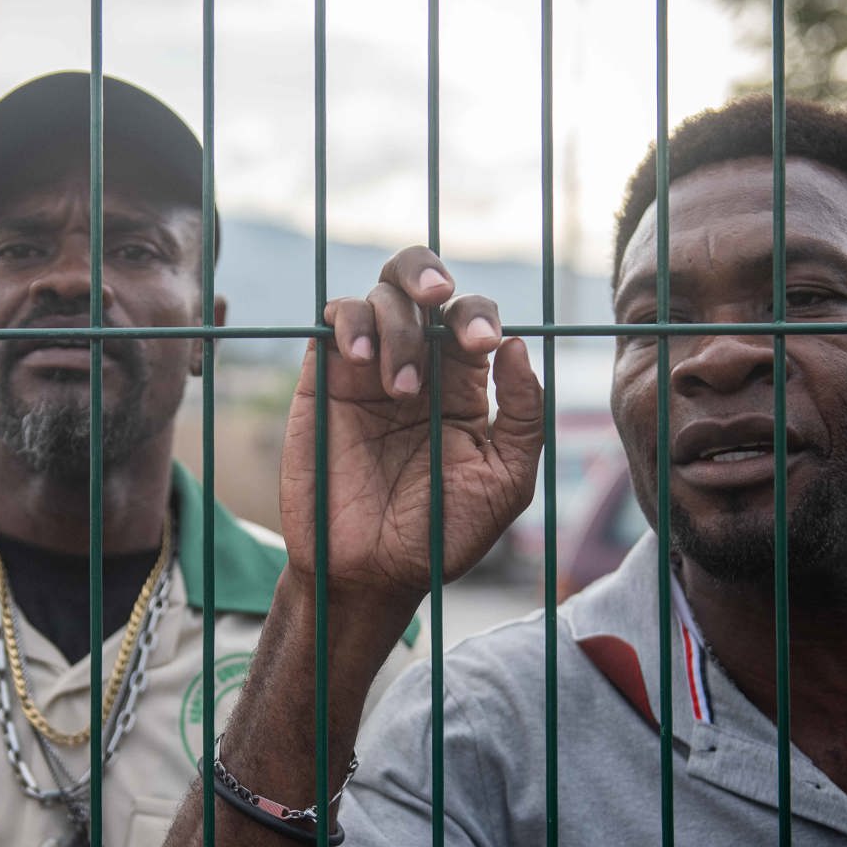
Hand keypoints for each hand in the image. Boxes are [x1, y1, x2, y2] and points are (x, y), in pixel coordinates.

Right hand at [282, 247, 543, 607]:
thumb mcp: (505, 481)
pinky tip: (361, 361)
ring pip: (377, 298)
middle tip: (437, 296)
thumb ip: (523, 415)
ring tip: (399, 388)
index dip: (477, 316)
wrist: (370, 573)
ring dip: (396, 325)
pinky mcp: (323, 381)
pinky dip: (348, 323)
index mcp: (462, 386)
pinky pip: (331, 323)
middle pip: (418, 284)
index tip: (482, 347)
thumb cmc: (441, 536)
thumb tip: (516, 345)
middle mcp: (415, 367)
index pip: (470, 320)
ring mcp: (366, 371)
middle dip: (427, 272)